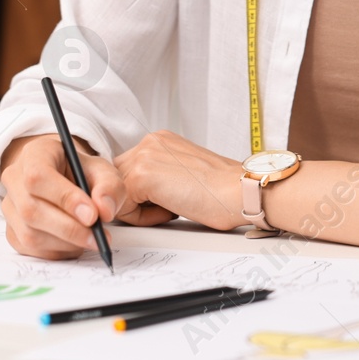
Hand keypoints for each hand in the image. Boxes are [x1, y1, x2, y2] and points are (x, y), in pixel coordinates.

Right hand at [0, 134, 172, 259]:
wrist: (68, 181)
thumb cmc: (82, 173)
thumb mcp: (103, 171)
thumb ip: (109, 186)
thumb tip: (104, 211)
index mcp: (35, 154)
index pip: (38, 176)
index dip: (64, 198)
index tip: (92, 215)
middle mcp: (15, 178)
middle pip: (31, 209)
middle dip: (69, 229)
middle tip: (98, 237)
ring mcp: (10, 206)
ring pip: (30, 234)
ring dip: (65, 243)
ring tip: (90, 238)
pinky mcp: (12, 230)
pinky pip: (30, 249)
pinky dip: (57, 251)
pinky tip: (75, 243)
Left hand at [114, 130, 246, 232]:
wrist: (240, 192)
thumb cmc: (221, 191)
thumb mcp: (183, 173)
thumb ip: (160, 175)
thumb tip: (138, 195)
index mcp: (160, 141)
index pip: (128, 170)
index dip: (142, 194)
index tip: (165, 202)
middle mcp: (150, 142)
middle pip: (118, 180)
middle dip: (136, 200)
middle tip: (168, 208)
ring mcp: (144, 156)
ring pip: (118, 194)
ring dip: (139, 209)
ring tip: (171, 208)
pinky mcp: (141, 176)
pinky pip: (123, 207)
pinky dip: (143, 218)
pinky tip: (171, 212)